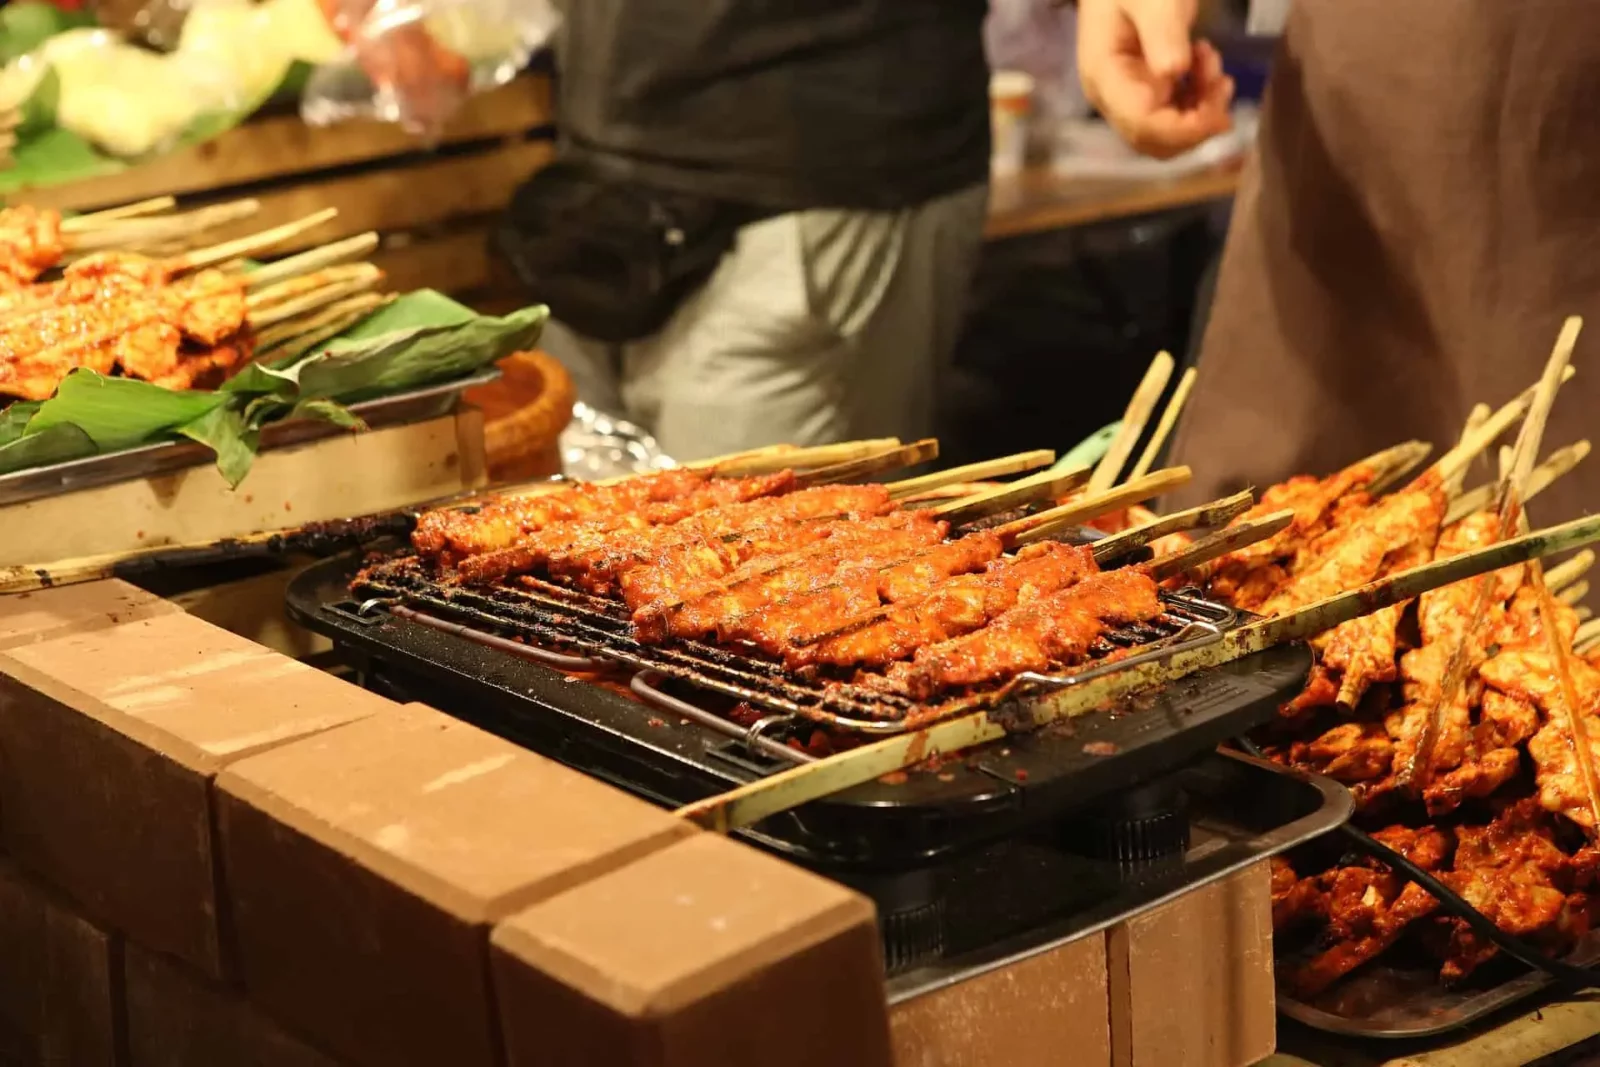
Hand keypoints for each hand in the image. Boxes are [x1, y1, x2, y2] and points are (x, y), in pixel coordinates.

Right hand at [1077, 0, 1234, 159]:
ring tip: (1212, 61)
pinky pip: (1174, 116)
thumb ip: (1162, 30)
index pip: (1141, 124)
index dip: (1183, 129)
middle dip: (1196, 123)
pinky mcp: (1146, 93)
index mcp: (1106, 77)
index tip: (1220, 112)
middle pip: (1154, 140)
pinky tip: (1207, 66)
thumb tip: (1174, 71)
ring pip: (1167, 135)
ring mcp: (1128, 98)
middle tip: (1222, 81)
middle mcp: (1113, 98)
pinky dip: (1199, 101)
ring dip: (1201, 110)